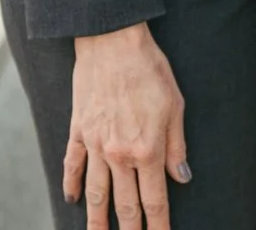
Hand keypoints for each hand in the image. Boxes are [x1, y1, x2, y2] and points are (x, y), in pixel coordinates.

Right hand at [64, 22, 188, 229]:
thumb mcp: (176, 106)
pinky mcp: (78, 132)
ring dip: (97, 221)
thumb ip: (177, 146)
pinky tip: (73, 201)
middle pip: (124, 205)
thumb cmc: (150, 70)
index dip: (159, 225)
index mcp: (147, 150)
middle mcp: (119, 154)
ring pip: (96, 194)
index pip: (155, 199)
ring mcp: (95, 145)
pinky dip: (73, 185)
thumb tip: (182, 178)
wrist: (112, 43)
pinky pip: (73, 166)